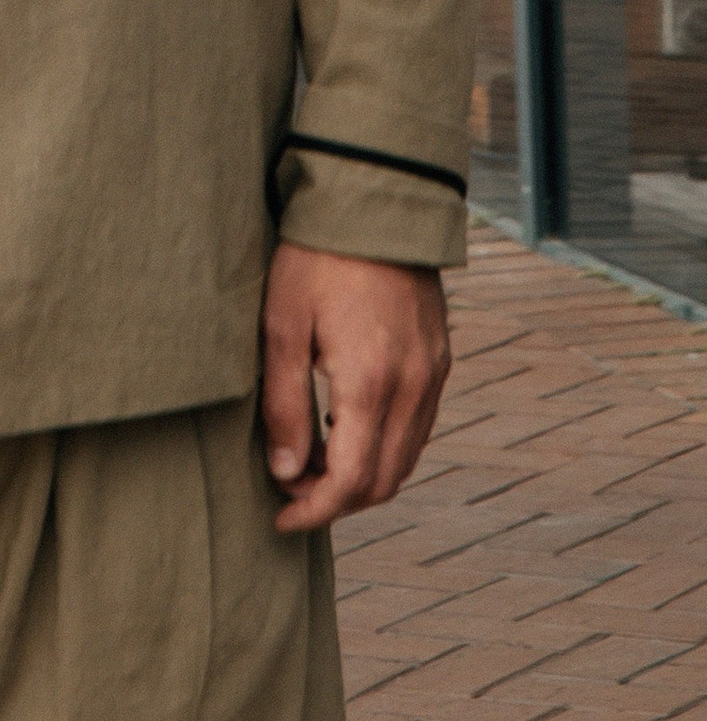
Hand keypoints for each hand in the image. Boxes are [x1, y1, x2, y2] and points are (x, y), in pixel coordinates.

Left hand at [261, 242, 448, 532]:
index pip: (350, 482)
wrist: (373, 201)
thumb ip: (284, 405)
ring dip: (363, 478)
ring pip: (405, 458)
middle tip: (290, 491)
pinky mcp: (439, 359)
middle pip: (383, 481)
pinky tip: (346, 429)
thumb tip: (285, 473)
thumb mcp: (282, 325)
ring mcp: (432, 374)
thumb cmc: (314, 257)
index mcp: (369, 383)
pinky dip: (385, 446)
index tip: (281, 518)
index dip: (315, 511)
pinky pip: (418, 427)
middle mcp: (412, 388)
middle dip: (337, 501)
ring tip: (312, 464)